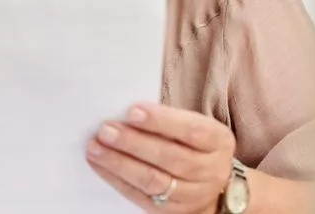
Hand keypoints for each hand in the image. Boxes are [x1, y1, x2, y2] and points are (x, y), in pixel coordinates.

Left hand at [87, 104, 235, 212]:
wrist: (212, 183)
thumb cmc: (191, 143)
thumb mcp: (191, 124)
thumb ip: (165, 118)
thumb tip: (125, 111)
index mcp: (218, 142)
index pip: (192, 131)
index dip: (162, 121)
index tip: (132, 111)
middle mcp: (211, 170)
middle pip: (171, 158)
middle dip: (134, 143)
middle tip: (106, 130)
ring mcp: (193, 194)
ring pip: (155, 181)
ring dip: (120, 163)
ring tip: (96, 148)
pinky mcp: (172, 210)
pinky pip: (142, 197)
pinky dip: (116, 179)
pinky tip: (99, 164)